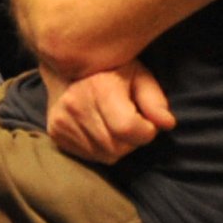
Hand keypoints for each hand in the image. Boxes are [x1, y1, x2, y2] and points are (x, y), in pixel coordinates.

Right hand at [42, 67, 179, 164]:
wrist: (67, 66)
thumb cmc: (111, 70)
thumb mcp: (139, 75)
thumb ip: (155, 100)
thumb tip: (168, 124)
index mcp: (99, 87)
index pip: (127, 128)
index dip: (146, 130)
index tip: (147, 121)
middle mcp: (75, 105)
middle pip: (118, 147)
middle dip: (133, 140)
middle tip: (132, 121)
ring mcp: (62, 121)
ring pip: (105, 155)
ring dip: (118, 146)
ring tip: (115, 124)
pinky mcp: (55, 133)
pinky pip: (90, 156)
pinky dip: (102, 148)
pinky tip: (101, 129)